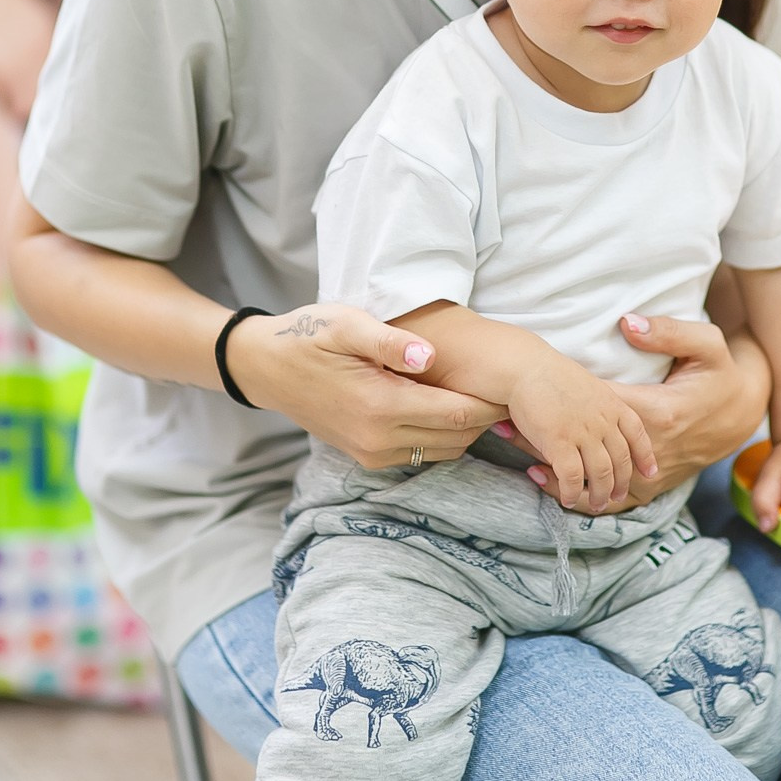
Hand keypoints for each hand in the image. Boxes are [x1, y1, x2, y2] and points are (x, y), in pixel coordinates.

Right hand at [226, 303, 505, 467]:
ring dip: (468, 430)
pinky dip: (444, 436)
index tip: (513, 382)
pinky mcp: (367, 456)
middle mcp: (379, 440)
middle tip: (510, 389)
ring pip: (443, 451)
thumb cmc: (309, 336)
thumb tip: (430, 356)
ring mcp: (372, 453)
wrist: (267, 368)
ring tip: (486, 395)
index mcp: (381, 407)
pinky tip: (451, 407)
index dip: (492, 401)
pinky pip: (422, 453)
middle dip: (488, 418)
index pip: (458, 415)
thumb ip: (390, 342)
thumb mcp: (347, 324)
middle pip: (458, 438)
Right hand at [508, 353, 656, 512]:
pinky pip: (572, 478)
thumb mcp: (587, 385)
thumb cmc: (550, 373)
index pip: (637, 434)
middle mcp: (602, 420)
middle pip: (621, 461)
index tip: (650, 472)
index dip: (645, 456)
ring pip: (601, 474)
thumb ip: (598, 406)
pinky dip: (572, 492)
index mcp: (612, 404)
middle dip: (621, 483)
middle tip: (616, 497)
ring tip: (597, 504)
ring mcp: (583, 432)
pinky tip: (568, 499)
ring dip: (600, 494)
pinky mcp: (560, 442)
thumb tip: (602, 422)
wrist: (526, 366)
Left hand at [526, 315, 769, 514]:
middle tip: (501, 426)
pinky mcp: (654, 486)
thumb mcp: (707, 343)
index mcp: (662, 412)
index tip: (524, 398)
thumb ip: (668, 332)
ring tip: (516, 456)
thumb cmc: (721, 373)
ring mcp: (654, 473)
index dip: (561, 407)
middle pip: (590, 450)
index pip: (601, 412)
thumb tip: (627, 323)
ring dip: (556, 473)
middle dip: (546, 440)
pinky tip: (547, 483)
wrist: (745, 413)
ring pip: (597, 483)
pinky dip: (579, 497)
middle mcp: (655, 449)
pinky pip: (612, 500)